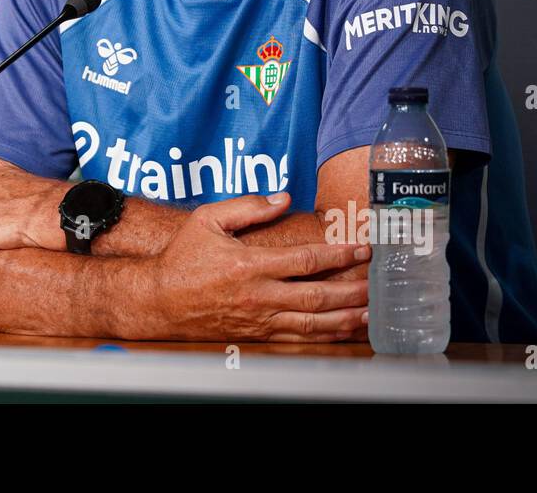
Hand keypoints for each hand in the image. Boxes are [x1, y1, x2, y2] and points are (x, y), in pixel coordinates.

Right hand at [141, 191, 369, 341]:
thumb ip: (247, 206)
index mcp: (250, 265)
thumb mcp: (207, 220)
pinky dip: (323, 336)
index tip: (362, 248)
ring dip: (345, 318)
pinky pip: (296, 339)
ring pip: (311, 323)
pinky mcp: (255, 335)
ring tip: (370, 312)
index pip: (306, 260)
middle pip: (317, 296)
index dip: (338, 254)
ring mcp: (258, 319)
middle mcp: (258, 295)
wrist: (158, 301)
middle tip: (377, 283)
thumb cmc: (182, 257)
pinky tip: (341, 331)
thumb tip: (282, 198)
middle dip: (352, 289)